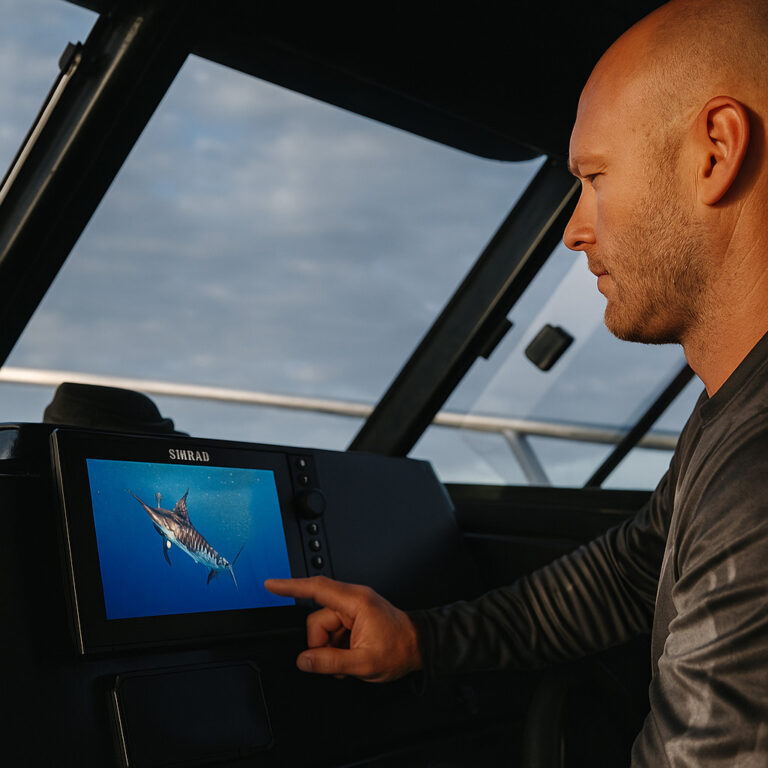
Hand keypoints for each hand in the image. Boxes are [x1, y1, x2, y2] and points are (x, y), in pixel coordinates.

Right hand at [264, 575, 421, 681]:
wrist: (419, 646)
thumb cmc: (400, 649)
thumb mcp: (364, 663)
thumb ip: (330, 661)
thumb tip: (304, 660)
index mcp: (356, 602)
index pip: (316, 588)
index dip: (290, 586)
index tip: (271, 585)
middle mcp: (353, 600)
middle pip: (317, 618)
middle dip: (321, 644)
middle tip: (337, 662)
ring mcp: (354, 608)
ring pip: (324, 627)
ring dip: (330, 648)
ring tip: (348, 660)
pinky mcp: (355, 617)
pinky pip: (333, 630)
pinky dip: (336, 646)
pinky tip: (349, 655)